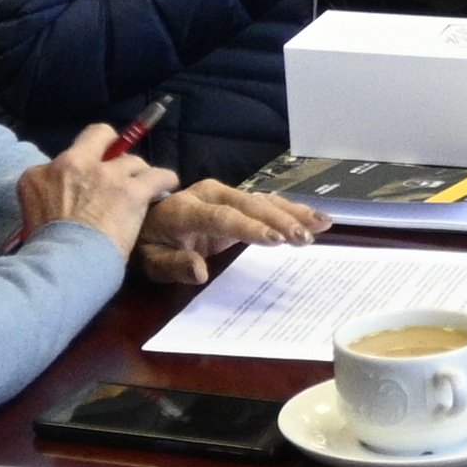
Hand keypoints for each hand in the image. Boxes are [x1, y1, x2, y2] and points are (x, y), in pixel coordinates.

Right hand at [16, 139, 168, 257]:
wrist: (62, 264)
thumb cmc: (44, 250)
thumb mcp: (31, 217)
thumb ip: (46, 199)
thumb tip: (59, 202)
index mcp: (39, 175)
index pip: (66, 158)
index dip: (81, 167)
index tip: (87, 180)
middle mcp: (72, 165)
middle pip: (99, 135)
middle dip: (111, 145)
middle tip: (118, 166)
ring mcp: (104, 175)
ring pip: (132, 160)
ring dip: (137, 173)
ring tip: (142, 187)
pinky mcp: (130, 191)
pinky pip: (157, 175)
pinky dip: (164, 179)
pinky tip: (167, 184)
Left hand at [131, 175, 324, 283]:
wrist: (144, 223)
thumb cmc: (147, 245)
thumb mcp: (151, 261)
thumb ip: (173, 265)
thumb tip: (199, 272)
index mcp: (186, 208)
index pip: (222, 216)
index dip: (250, 227)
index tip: (276, 241)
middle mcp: (209, 194)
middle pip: (249, 204)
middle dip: (279, 220)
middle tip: (305, 238)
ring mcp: (225, 195)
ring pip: (262, 200)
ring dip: (293, 213)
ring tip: (322, 224)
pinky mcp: (236, 201)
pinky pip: (266, 203)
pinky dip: (291, 210)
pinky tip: (315, 218)